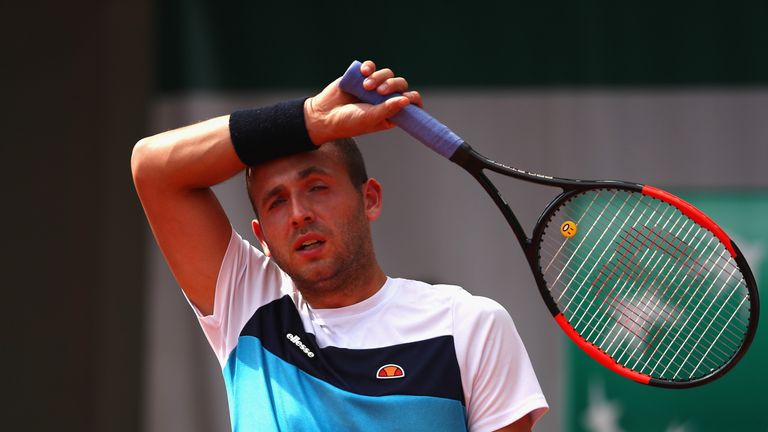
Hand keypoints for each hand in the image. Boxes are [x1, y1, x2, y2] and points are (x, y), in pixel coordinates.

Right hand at [304, 60, 422, 144]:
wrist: (324, 115)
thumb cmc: (349, 122)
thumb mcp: (370, 118)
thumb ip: (388, 109)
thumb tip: (407, 100)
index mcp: (391, 112)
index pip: (410, 102)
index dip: (413, 99)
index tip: (407, 97)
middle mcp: (384, 99)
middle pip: (400, 85)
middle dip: (393, 85)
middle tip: (379, 92)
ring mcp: (374, 87)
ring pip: (387, 74)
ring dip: (378, 77)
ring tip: (365, 86)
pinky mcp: (361, 76)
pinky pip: (371, 66)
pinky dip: (369, 67)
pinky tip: (363, 72)